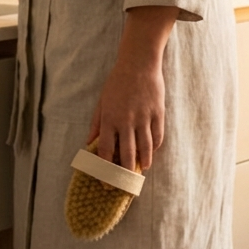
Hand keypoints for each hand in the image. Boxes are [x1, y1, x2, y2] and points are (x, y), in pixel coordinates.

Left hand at [87, 6, 178, 171]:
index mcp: (110, 119)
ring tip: (142, 170)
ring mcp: (144, 118)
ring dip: (144, 162)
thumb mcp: (102, 102)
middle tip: (124, 184)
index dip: (106, 168)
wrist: (139, 64)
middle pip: (127, 154)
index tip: (106, 180)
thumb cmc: (117, 82)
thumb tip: (90, 143)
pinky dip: (155, 147)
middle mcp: (127, 121)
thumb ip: (96, 124)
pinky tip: (152, 153)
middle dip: (125, 172)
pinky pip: (158, 136)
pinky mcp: (158, 114)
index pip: (107, 150)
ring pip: (145, 148)